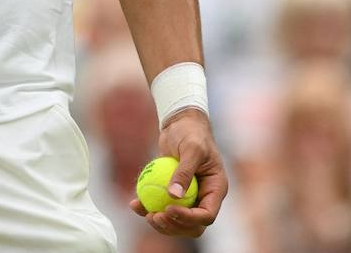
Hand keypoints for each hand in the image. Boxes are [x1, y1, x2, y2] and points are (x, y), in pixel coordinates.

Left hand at [131, 109, 226, 237]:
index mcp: (215, 189)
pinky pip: (161, 206)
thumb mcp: (192, 149)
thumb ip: (184, 172)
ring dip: (161, 223)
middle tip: (155, 216)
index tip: (169, 209)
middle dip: (174, 226)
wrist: (181, 124)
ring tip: (145, 213)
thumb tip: (174, 196)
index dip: (189, 218)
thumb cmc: (191, 133)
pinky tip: (134, 204)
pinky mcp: (172, 192)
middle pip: (192, 225)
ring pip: (176, 221)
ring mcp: (189, 197)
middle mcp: (203, 197)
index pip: (207, 214)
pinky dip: (148, 208)